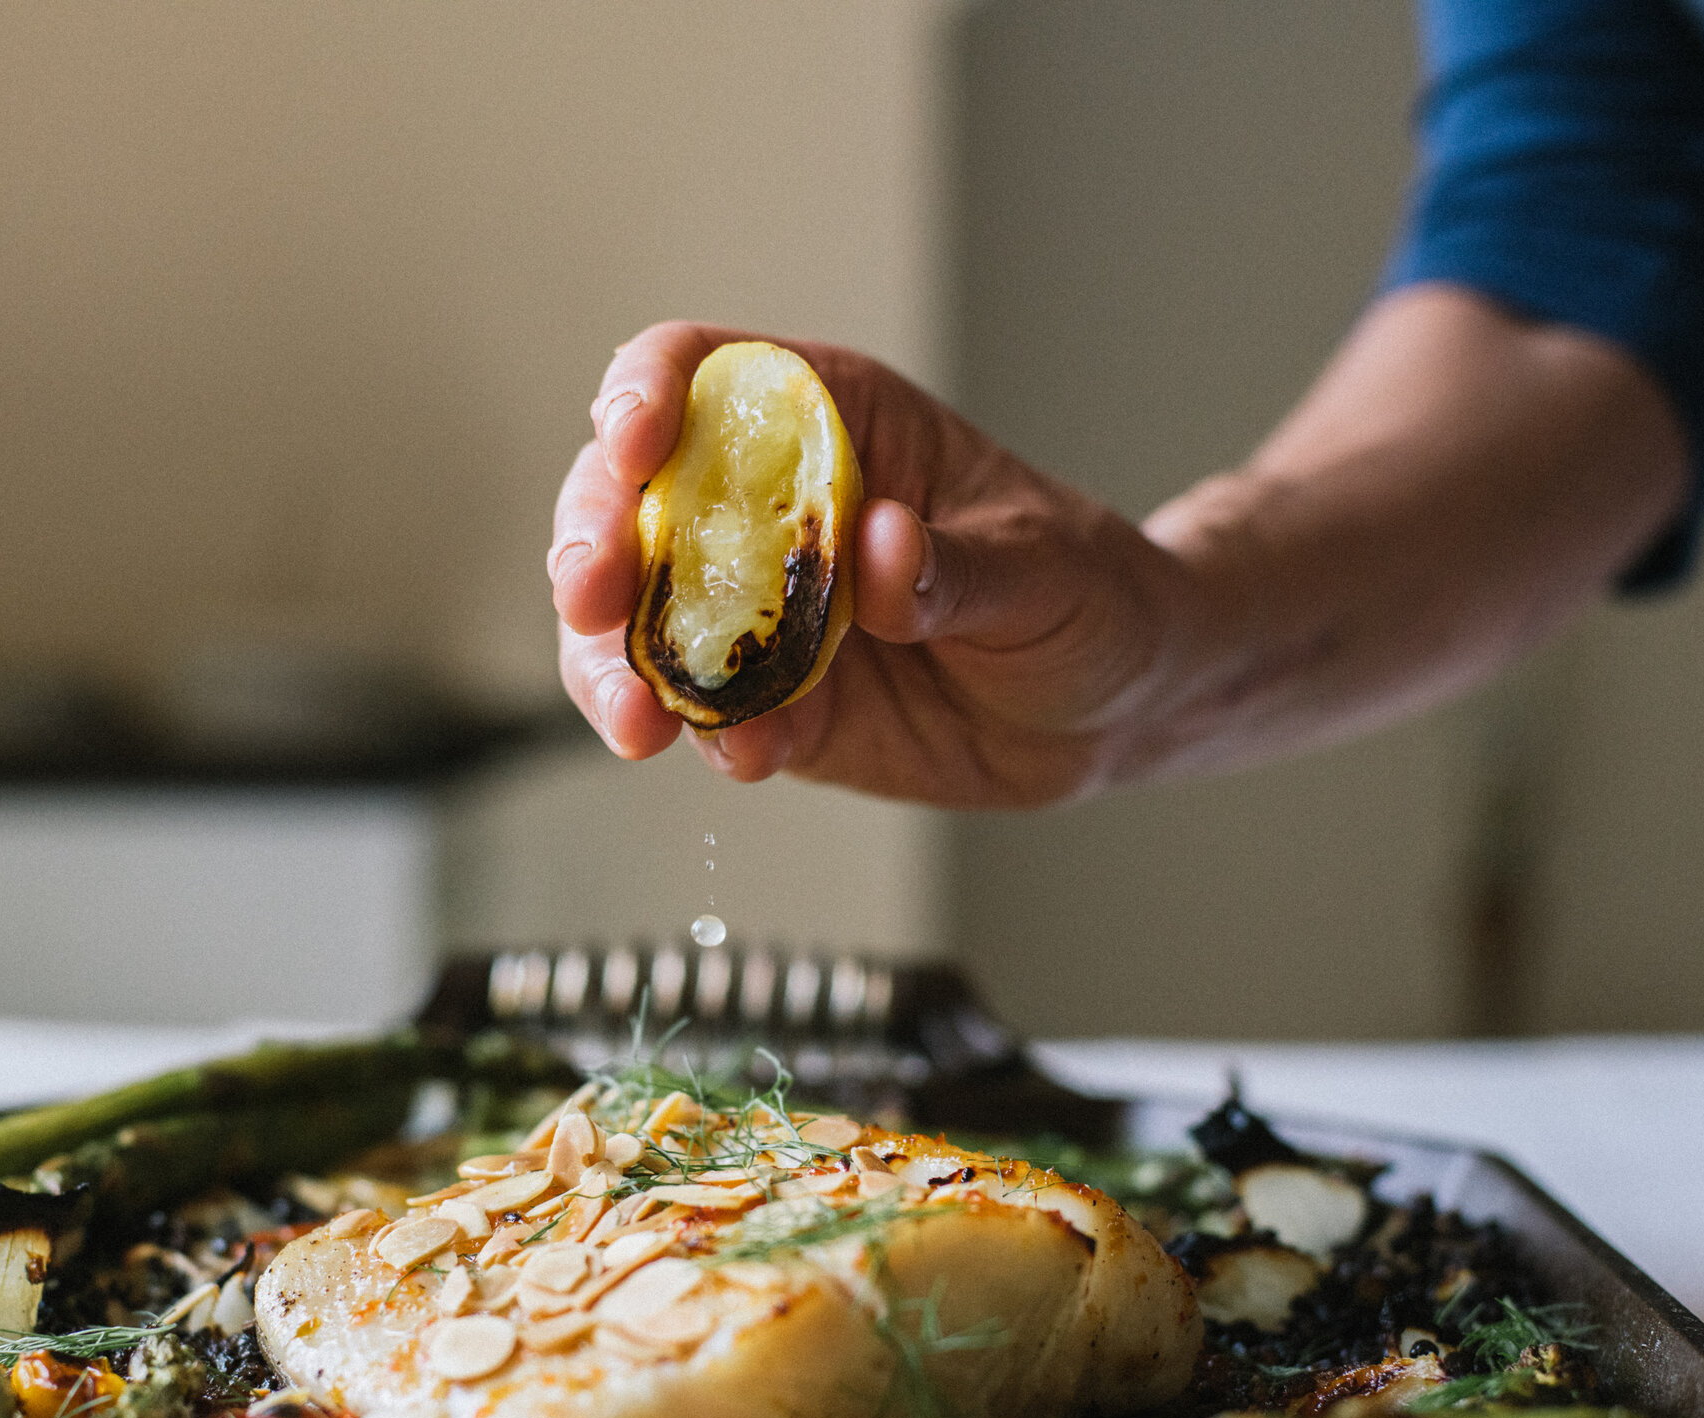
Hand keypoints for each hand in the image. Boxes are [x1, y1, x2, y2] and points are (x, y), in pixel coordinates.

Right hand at [550, 322, 1184, 808]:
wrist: (1112, 708)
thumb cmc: (1086, 594)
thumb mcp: (1044, 567)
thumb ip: (957, 565)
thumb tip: (881, 551)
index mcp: (830, 422)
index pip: (702, 376)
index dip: (646, 394)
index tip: (633, 441)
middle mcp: (766, 507)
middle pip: (628, 498)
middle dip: (591, 544)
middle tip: (593, 600)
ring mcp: (753, 608)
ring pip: (631, 618)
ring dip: (612, 665)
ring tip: (642, 722)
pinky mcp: (763, 700)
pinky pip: (698, 713)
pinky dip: (705, 737)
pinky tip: (752, 755)